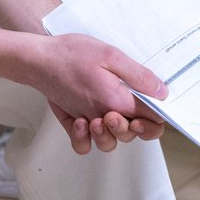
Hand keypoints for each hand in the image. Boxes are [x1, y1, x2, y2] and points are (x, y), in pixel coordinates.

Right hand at [30, 34, 166, 154]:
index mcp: (115, 101)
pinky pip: (83, 145)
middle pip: (131, 134)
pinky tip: (88, 124)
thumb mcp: (110, 54)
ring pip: (109, 143)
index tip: (155, 101)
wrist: (37, 58)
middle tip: (129, 104)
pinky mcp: (71, 121)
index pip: (149, 120)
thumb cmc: (71, 53)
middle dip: (138, 124)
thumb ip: (138, 75)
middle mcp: (101, 116)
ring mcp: (85, 121)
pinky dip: (87, 141)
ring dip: (113, 133)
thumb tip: (162, 92)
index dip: (157, 114)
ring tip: (108, 116)